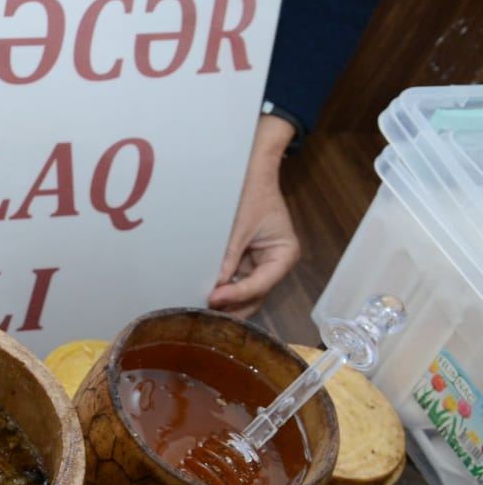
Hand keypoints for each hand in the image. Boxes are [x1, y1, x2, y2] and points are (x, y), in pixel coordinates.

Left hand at [208, 114, 300, 318]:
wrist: (248, 171)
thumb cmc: (250, 193)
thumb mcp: (239, 226)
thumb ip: (228, 258)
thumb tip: (214, 286)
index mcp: (284, 254)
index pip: (261, 284)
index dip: (237, 295)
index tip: (213, 298)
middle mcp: (274, 264)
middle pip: (255, 297)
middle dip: (232, 307)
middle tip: (204, 313)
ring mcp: (259, 265)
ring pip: (243, 295)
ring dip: (225, 302)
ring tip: (199, 308)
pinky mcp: (243, 262)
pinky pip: (233, 282)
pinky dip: (220, 289)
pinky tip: (201, 294)